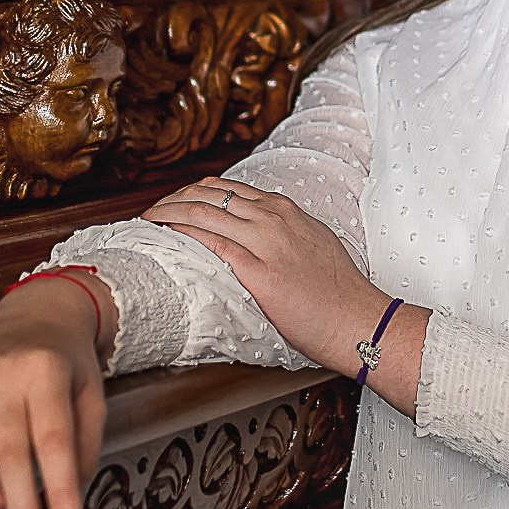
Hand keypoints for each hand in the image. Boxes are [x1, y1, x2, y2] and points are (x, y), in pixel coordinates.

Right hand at [0, 275, 117, 508]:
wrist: (41, 311)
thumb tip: (64, 495)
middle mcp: (3, 370)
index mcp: (46, 371)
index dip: (61, 489)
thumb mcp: (92, 394)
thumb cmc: (67, 363)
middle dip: (23, 504)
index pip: (54, 441)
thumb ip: (82, 443)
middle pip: (10, 445)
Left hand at [142, 177, 386, 377]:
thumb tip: (256, 239)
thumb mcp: (312, 245)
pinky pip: (211, 242)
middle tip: (152, 212)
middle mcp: (273, 217)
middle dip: (173, 198)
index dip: (192, 193)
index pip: (226, 188)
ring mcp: (266, 242)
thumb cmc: (339, 294)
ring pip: (204, 211)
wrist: (359, 320)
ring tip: (148, 222)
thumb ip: (283, 235)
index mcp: (285, 210)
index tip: (174, 204)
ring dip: (169, 212)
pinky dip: (182, 233)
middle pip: (208, 193)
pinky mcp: (260, 271)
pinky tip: (165, 236)